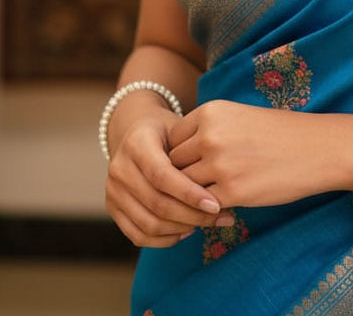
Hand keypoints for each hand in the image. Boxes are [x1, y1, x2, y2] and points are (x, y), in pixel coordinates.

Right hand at [105, 110, 235, 247]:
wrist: (134, 132)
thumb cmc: (167, 131)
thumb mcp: (180, 130)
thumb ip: (193, 153)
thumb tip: (223, 184)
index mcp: (136, 144)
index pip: (162, 176)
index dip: (189, 193)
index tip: (216, 204)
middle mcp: (119, 168)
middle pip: (157, 204)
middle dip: (192, 215)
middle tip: (220, 217)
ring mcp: (112, 191)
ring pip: (149, 224)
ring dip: (182, 228)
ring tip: (207, 223)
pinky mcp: (112, 208)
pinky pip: (138, 235)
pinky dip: (165, 239)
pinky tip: (187, 230)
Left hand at [168, 101, 352, 208]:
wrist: (318, 148)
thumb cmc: (279, 133)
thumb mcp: (238, 117)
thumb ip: (207, 131)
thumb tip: (177, 157)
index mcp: (211, 111)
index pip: (173, 138)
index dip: (179, 155)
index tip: (190, 165)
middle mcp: (210, 135)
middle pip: (173, 164)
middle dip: (181, 177)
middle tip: (192, 187)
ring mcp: (220, 164)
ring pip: (185, 187)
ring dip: (191, 197)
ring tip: (202, 201)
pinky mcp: (232, 191)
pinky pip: (203, 206)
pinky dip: (207, 210)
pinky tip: (220, 210)